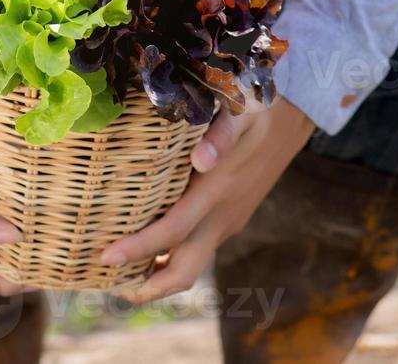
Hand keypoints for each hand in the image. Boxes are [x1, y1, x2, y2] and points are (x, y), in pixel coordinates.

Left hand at [100, 98, 314, 303]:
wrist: (293, 120)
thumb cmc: (256, 110)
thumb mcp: (241, 111)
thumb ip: (221, 133)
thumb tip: (201, 158)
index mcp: (217, 191)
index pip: (173, 231)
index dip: (139, 249)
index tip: (105, 257)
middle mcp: (222, 216)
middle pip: (185, 271)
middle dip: (147, 287)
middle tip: (104, 283)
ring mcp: (227, 222)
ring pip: (191, 265)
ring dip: (157, 276)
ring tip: (114, 273)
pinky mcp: (228, 220)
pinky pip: (196, 249)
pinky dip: (169, 257)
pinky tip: (144, 249)